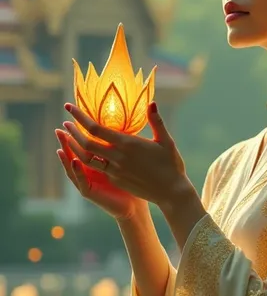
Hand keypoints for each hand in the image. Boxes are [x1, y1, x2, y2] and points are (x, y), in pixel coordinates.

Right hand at [55, 129, 144, 220]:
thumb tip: (123, 124)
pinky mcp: (91, 193)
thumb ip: (120, 144)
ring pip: (73, 167)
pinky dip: (78, 172)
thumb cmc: (134, 181)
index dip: (76, 134)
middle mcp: (88, 172)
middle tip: (59, 128)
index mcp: (95, 163)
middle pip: (73, 154)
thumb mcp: (125, 159)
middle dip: (66, 141)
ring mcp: (88, 182)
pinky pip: (81, 182)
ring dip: (66, 155)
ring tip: (62, 142)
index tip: (72, 120)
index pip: (83, 146)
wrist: (136, 205)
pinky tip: (75, 161)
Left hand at [60, 101, 190, 210]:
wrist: (171, 192)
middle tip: (65, 122)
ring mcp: (115, 171)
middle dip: (73, 131)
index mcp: (127, 144)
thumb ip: (156, 121)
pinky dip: (88, 158)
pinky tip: (86, 152)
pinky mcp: (116, 180)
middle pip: (86, 143)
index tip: (70, 107)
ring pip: (87, 158)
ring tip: (69, 137)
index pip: (96, 128)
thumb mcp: (166, 140)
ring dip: (75, 146)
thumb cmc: (171, 164)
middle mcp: (117, 158)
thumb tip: (151, 102)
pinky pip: (98, 167)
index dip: (80, 117)